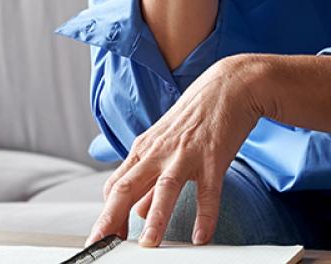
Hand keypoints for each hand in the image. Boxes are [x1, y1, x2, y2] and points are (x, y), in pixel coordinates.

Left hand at [86, 56, 268, 246]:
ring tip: (149, 245)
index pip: (115, 185)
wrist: (228, 86)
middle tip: (102, 243)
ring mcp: (185, 155)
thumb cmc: (195, 117)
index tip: (102, 237)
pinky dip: (205, 215)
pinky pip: (208, 192)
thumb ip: (149, 180)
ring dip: (155, 219)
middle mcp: (158, 152)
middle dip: (111, 218)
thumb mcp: (164, 145)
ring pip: (164, 189)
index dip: (106, 213)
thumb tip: (137, 211)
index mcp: (143, 150)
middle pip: (127, 187)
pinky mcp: (213, 157)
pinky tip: (201, 236)